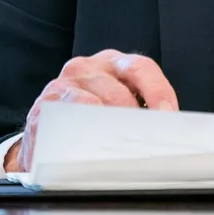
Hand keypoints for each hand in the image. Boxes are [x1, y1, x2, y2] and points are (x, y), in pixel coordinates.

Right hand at [4, 50, 178, 172]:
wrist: (47, 130)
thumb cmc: (88, 116)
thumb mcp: (116, 103)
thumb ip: (141, 109)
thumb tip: (169, 128)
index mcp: (112, 64)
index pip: (141, 67)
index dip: (158, 91)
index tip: (169, 116)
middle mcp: (87, 68)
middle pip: (120, 93)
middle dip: (137, 122)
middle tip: (146, 144)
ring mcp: (64, 84)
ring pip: (95, 107)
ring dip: (111, 131)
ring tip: (122, 151)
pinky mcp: (44, 105)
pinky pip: (70, 120)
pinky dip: (85, 136)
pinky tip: (93, 148)